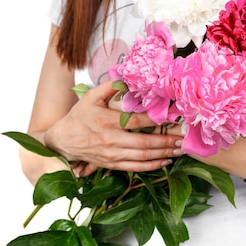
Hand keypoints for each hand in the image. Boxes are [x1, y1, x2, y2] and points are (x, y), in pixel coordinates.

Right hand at [44, 81, 183, 176]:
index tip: (171, 118)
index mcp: (107, 122)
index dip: (155, 121)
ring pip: (142, 157)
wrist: (63, 141)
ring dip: (163, 154)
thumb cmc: (79, 116)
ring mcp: (112, 155)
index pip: (136, 122)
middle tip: (182, 139)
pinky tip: (165, 161)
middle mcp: (110, 141)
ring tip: (179, 150)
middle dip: (166, 142)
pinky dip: (152, 166)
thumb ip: (109, 86)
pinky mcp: (112, 165)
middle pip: (144, 143)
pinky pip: (135, 167)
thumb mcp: (91, 97)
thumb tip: (127, 77)